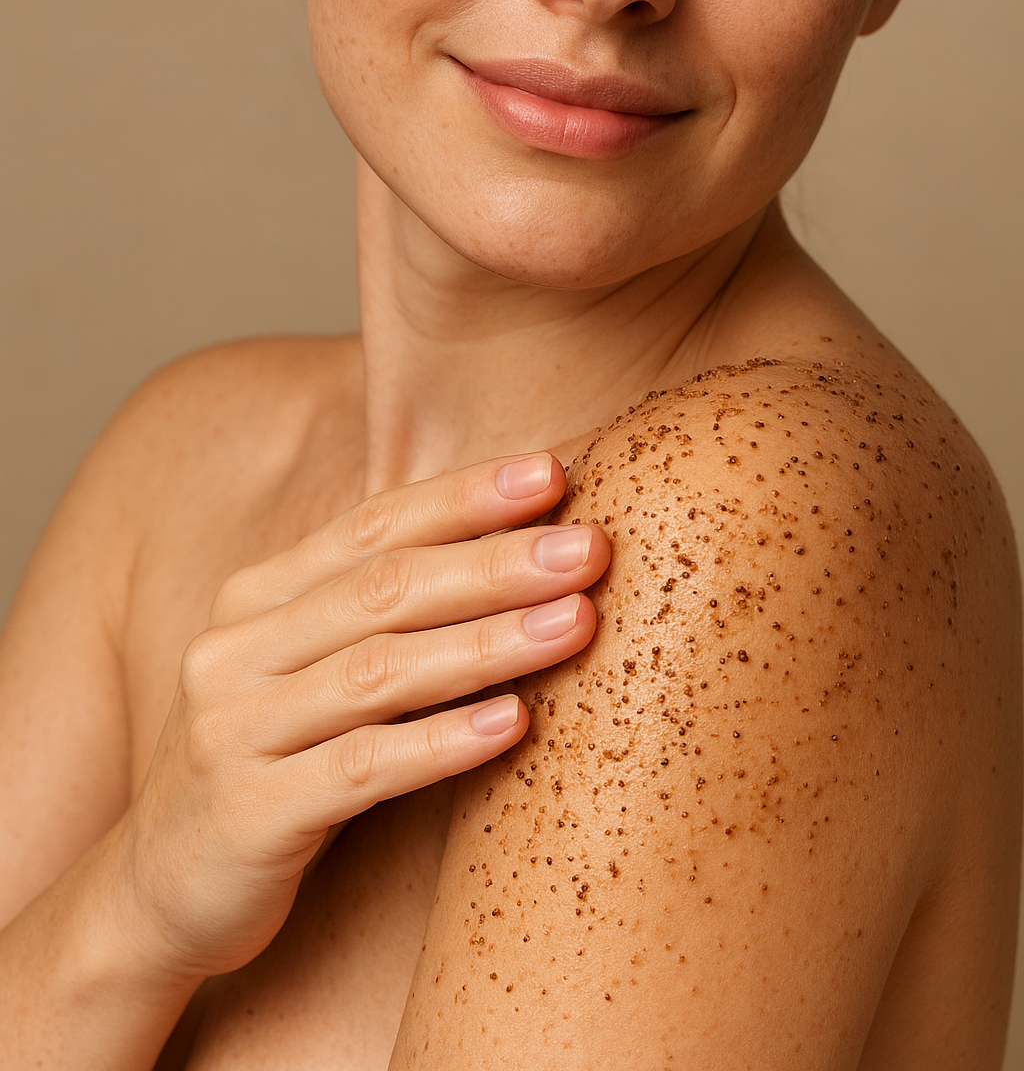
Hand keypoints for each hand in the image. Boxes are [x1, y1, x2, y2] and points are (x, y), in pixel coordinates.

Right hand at [113, 453, 607, 983]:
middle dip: (494, 562)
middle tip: (587, 549)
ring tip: (577, 622)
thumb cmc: (272, 765)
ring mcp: (234, 731)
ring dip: (488, 643)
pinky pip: (361, 768)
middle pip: (383, 589)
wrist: (160, 895)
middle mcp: (236, 650)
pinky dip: (440, 742)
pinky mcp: (248, 815)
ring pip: (379, 671)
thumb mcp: (310, 674)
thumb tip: (514, 548)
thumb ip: (377, 615)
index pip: (371, 527)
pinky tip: (513, 725)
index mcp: (256, 599)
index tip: (551, 474)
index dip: (463, 497)